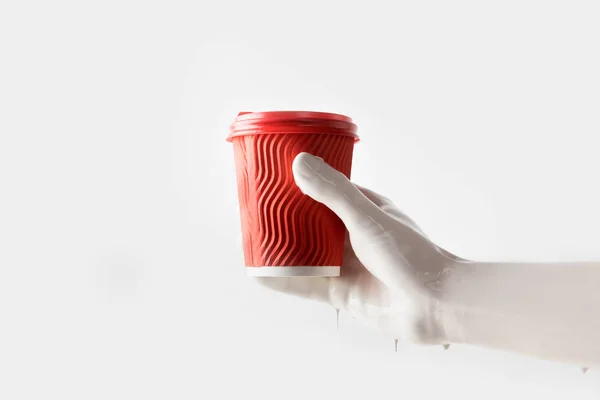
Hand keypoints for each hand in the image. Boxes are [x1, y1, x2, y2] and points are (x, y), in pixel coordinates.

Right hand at [256, 153, 461, 345]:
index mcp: (364, 210)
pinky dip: (282, 279)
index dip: (299, 183)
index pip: (325, 190)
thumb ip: (334, 193)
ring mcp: (346, 265)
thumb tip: (300, 164)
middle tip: (253, 207)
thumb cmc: (412, 256)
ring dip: (280, 246)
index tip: (274, 176)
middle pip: (310, 222)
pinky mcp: (341, 292)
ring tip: (250, 237)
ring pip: (304, 252)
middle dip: (284, 216)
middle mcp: (353, 235)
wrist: (435, 306)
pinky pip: (305, 284)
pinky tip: (259, 274)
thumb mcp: (368, 218)